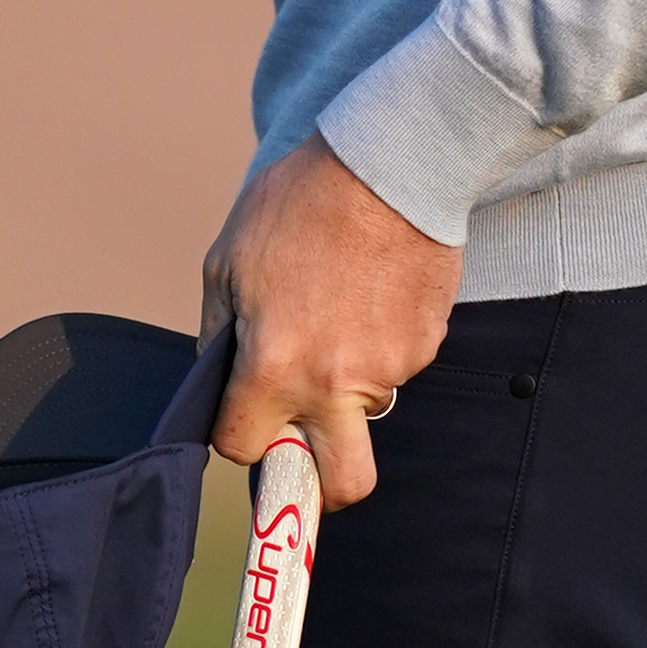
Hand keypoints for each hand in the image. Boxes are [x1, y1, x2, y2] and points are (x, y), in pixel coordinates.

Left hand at [203, 135, 462, 510]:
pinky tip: (368, 290)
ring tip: (337, 308)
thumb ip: (220, 337)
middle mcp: (335, 382)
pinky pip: (396, 367)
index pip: (243, 447)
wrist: (390, 162)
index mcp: (274, 367)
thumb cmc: (297, 205)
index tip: (242, 415)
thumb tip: (220, 381)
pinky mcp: (427, 345)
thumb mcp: (227, 264)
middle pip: (343, 484)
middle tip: (308, 453)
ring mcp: (390, 368)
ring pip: (365, 410)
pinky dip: (378, 344)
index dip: (238, 435)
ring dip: (346, 384)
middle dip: (323, 485)